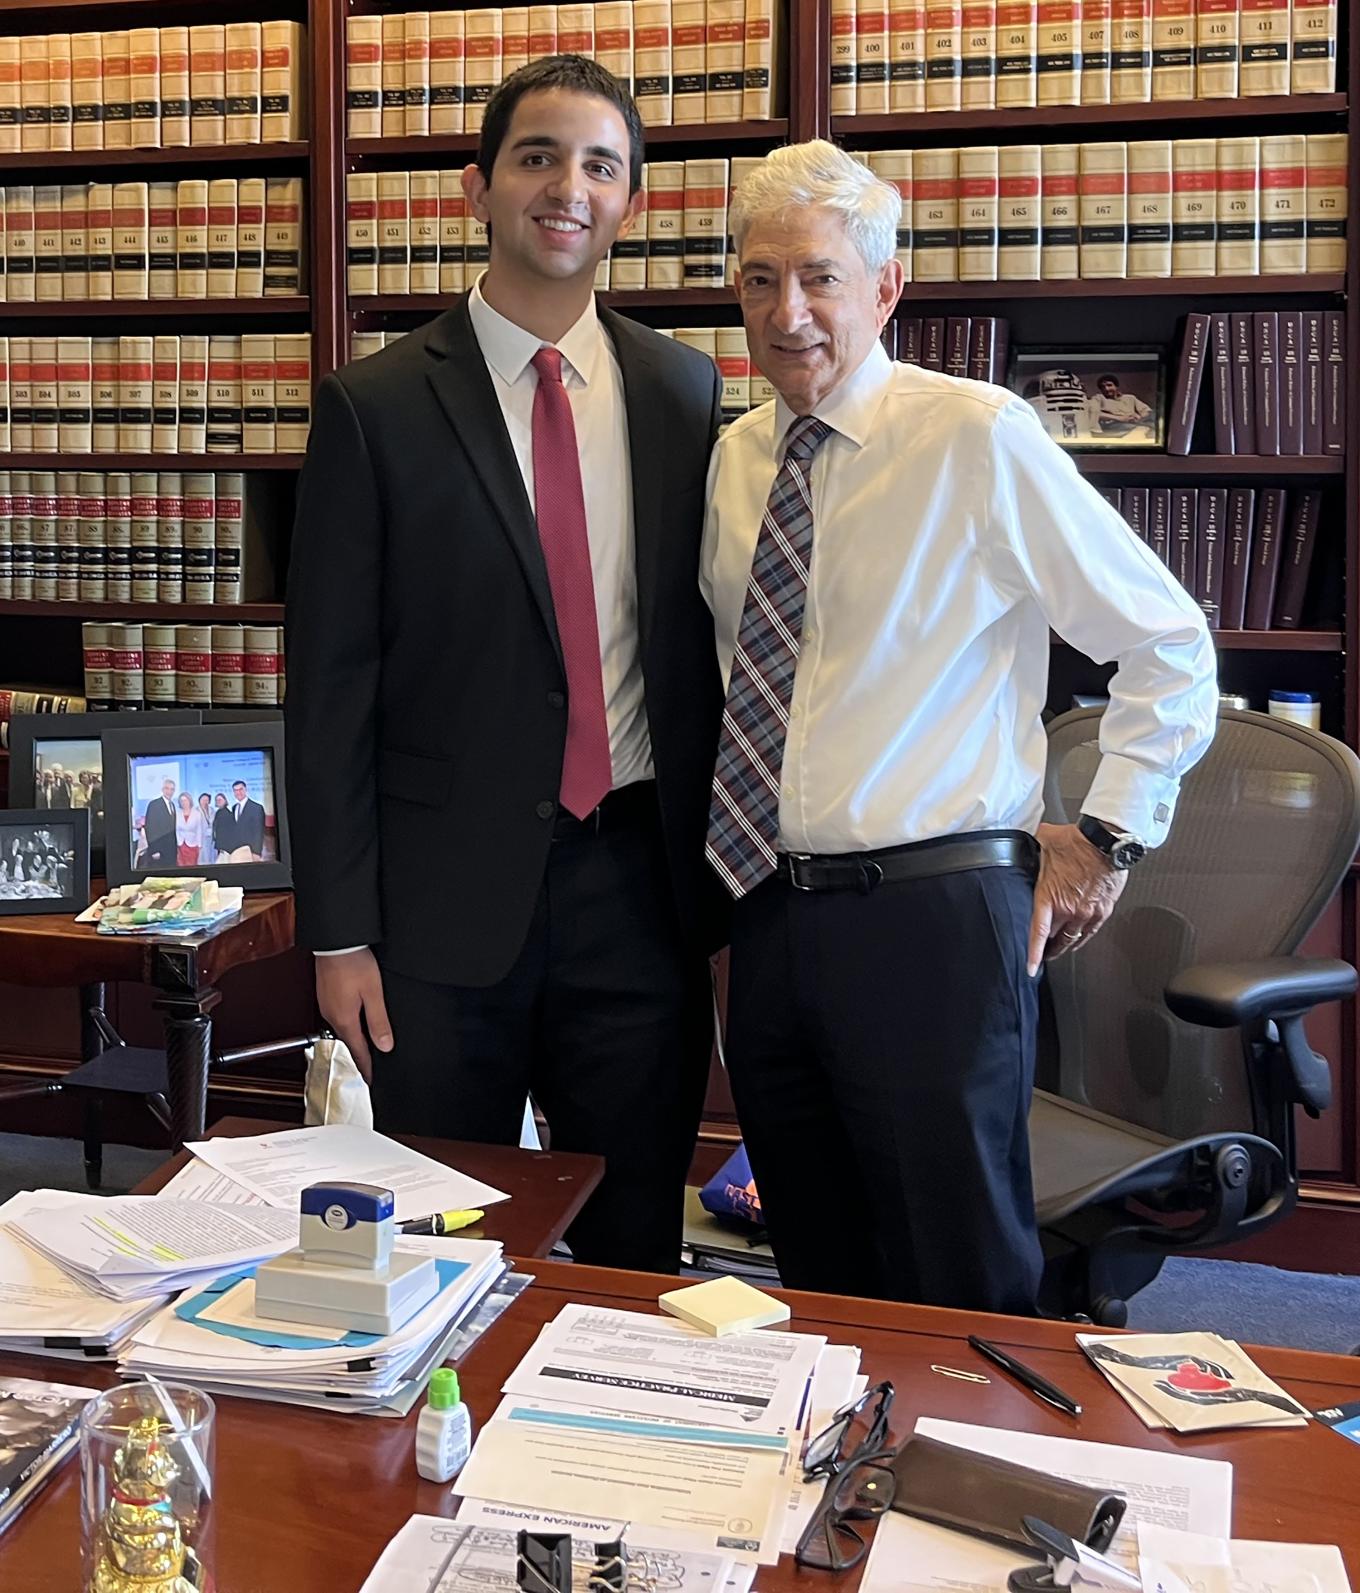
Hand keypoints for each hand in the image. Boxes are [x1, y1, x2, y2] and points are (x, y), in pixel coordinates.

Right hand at [313, 947, 392, 1081]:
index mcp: (344, 1019)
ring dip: (355, 1039)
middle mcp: (332, 1015)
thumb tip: (385, 1045)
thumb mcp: (373, 993)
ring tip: (366, 1048)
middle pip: (349, 1042)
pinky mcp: (326, 995)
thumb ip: (379, 1021)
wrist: (336, 941)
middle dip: (360, 1055)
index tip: (371, 1080)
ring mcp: (327, 1005)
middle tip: (370, 1068)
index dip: (366, 1068)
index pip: (357, 1052)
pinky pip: (339, 1017)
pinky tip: (357, 1020)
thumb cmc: (353, 962)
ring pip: (343, 1029)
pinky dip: (349, 1024)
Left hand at [1026, 821, 1128, 976]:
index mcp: (1049, 896)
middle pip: (1054, 938)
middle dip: (1047, 948)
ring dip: (1063, 946)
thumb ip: (1031, 852)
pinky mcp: (1103, 910)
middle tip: (1042, 954)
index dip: (1034, 954)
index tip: (1030, 968)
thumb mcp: (1043, 844)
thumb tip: (1018, 847)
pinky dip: (1082, 940)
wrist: (1106, 840)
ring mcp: (1087, 912)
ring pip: (1072, 938)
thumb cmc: (1077, 841)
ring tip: (1057, 951)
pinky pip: (1090, 932)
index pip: (1038, 932)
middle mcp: (1068, 908)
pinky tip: (1077, 941)